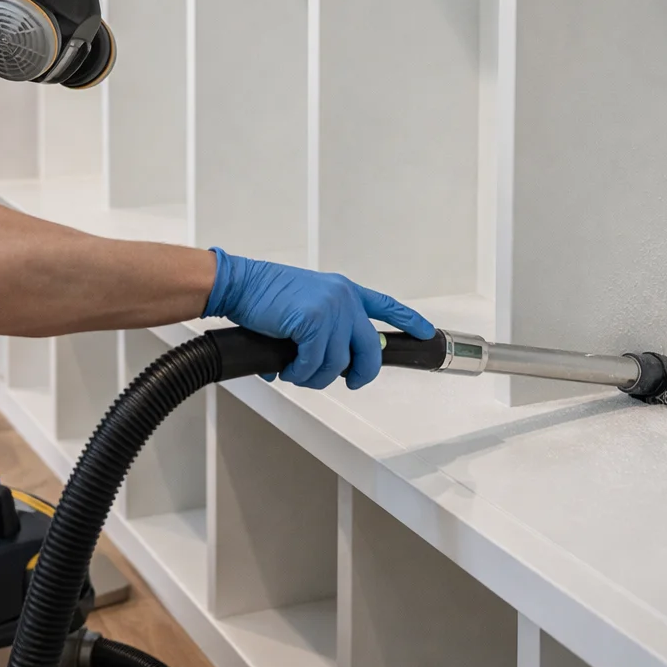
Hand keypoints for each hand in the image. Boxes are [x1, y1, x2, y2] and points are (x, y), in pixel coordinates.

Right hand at [203, 249, 435, 389]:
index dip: (408, 320)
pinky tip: (287, 369)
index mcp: (344, 291)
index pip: (386, 305)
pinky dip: (299, 373)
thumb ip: (323, 327)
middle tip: (347, 382)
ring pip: (337, 365)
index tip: (425, 331)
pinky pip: (313, 364)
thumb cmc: (265, 295)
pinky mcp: (313, 322)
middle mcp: (344, 298)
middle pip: (369, 350)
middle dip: (359, 374)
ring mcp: (331, 310)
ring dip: (315, 376)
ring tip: (296, 372)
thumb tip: (325, 364)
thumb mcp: (306, 303)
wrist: (240, 284)